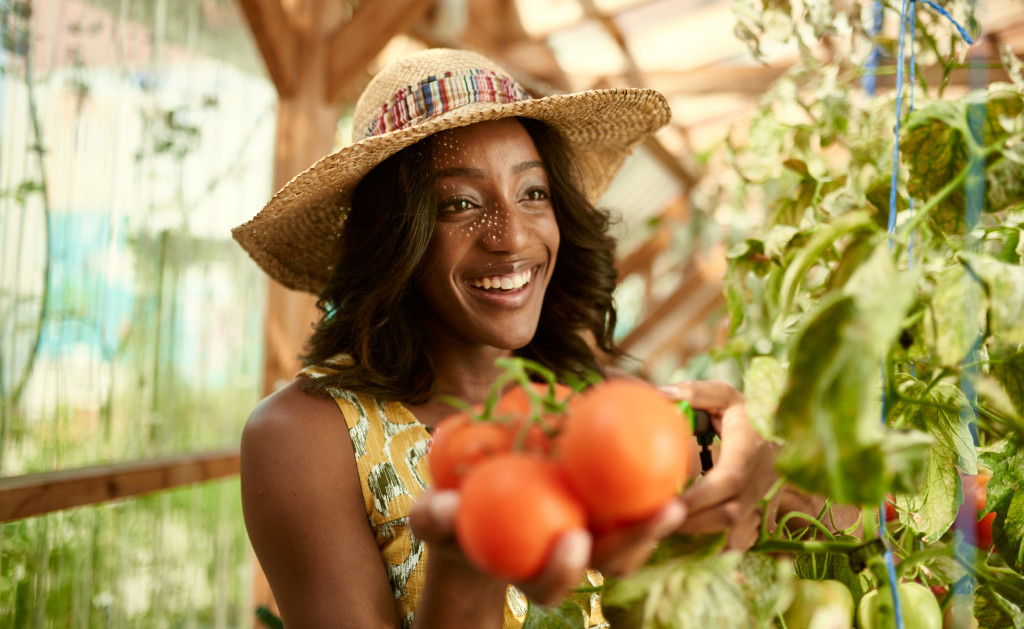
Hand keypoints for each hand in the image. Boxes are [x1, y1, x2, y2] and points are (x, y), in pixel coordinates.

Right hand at [409, 489, 685, 604]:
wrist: (470, 500)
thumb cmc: (449, 513)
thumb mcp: (433, 515)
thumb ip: (436, 517)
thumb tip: (446, 507)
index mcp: (529, 570)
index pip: (550, 584)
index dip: (564, 571)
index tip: (574, 541)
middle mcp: (568, 556)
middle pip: (612, 563)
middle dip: (640, 542)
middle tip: (665, 510)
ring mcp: (589, 531)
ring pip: (632, 534)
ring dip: (659, 516)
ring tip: (681, 483)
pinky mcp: (601, 503)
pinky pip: (631, 492)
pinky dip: (650, 474)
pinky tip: (665, 439)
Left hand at [660, 380, 780, 549]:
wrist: (784, 430)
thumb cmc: (745, 410)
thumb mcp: (724, 395)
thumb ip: (694, 393)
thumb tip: (660, 395)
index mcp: (749, 448)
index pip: (729, 479)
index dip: (700, 496)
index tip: (671, 502)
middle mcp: (759, 478)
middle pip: (729, 512)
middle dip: (692, 521)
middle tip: (656, 519)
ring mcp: (760, 498)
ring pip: (733, 528)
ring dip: (698, 531)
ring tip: (663, 527)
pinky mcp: (756, 511)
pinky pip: (739, 537)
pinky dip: (716, 546)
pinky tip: (689, 541)